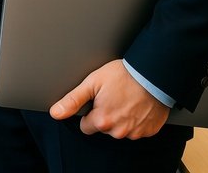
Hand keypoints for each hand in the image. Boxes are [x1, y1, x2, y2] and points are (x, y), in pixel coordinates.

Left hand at [50, 59, 170, 138]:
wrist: (152, 75)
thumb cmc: (122, 75)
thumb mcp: (92, 82)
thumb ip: (73, 100)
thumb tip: (55, 113)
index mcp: (102, 121)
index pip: (85, 127)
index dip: (88, 113)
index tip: (95, 101)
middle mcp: (119, 132)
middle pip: (103, 128)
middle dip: (104, 115)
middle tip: (111, 97)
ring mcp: (135, 133)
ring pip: (120, 130)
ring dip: (120, 118)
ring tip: (124, 99)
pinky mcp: (149, 131)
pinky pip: (136, 129)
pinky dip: (134, 120)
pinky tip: (135, 105)